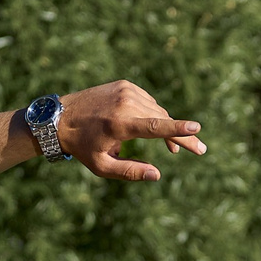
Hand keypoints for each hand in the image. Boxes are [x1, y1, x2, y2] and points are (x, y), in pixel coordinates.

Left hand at [56, 81, 205, 182]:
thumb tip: (157, 175)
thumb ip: (130, 172)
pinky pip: (148, 102)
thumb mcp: (102, 166)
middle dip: (181, 136)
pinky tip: (149, 128)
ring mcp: (126, 91)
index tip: (196, 128)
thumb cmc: (81, 146)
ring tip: (172, 148)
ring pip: (157, 111)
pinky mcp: (125, 85)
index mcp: (119, 124)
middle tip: (200, 150)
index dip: (177, 129)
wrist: (60, 118)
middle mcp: (124, 103)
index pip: (155, 126)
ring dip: (166, 128)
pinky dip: (153, 115)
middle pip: (162, 120)